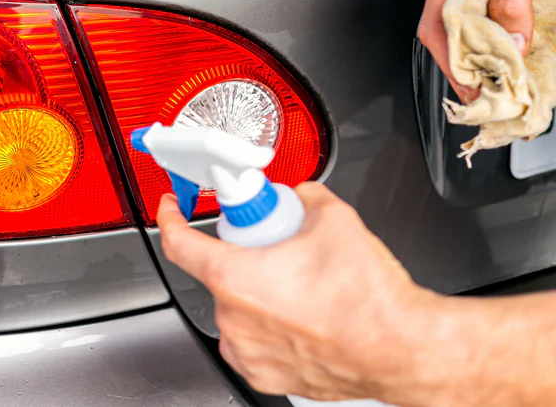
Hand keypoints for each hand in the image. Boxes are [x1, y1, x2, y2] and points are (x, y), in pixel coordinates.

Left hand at [157, 184, 439, 402]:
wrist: (401, 349)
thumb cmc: (367, 300)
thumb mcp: (334, 218)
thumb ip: (306, 196)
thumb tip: (303, 195)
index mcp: (234, 277)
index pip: (179, 243)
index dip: (171, 219)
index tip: (171, 210)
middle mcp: (233, 319)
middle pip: (220, 274)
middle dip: (244, 257)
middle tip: (277, 251)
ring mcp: (247, 351)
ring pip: (237, 309)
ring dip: (258, 295)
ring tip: (299, 289)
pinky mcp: (266, 376)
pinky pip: (253, 342)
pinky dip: (269, 328)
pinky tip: (300, 317)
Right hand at [418, 0, 555, 98]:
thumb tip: (510, 41)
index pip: (435, 27)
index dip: (450, 59)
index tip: (472, 84)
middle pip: (451, 42)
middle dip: (468, 71)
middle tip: (491, 95)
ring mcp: (479, 2)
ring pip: (473, 44)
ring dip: (487, 67)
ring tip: (502, 88)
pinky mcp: (501, 9)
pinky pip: (495, 38)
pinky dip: (505, 57)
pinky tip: (515, 69)